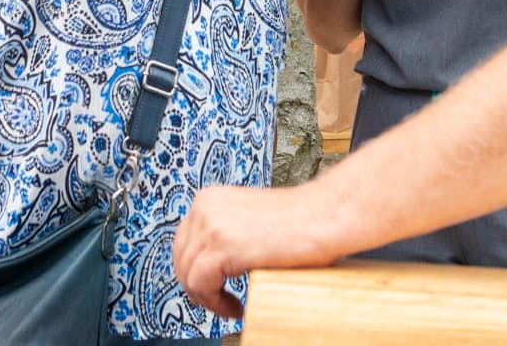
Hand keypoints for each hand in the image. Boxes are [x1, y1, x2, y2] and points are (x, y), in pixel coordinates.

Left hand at [174, 184, 342, 318]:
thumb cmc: (300, 222)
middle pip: (181, 258)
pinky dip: (215, 303)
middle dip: (197, 286)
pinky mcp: (223, 246)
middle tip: (220, 301)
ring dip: (208, 298)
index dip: (195, 270)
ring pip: (188, 275)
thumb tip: (211, 264)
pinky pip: (200, 284)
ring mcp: (212, 225)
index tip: (213, 287)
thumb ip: (226, 232)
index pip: (184, 242)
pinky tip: (236, 308)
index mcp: (210, 198)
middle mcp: (205, 207)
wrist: (326, 215)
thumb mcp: (249, 221)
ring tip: (231, 306)